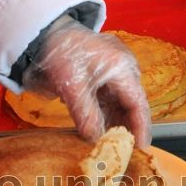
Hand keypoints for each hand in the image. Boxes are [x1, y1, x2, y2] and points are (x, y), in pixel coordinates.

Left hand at [22, 16, 151, 147]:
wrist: (45, 33)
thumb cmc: (60, 51)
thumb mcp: (72, 86)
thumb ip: (85, 114)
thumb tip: (95, 139)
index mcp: (121, 67)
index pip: (138, 104)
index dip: (140, 127)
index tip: (140, 148)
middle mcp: (123, 69)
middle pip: (132, 105)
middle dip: (128, 129)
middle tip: (124, 152)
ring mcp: (113, 72)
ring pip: (120, 105)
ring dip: (116, 124)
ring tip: (111, 145)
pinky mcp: (103, 76)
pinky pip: (109, 101)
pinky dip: (105, 116)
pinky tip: (100, 131)